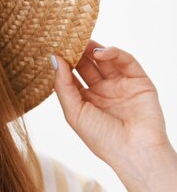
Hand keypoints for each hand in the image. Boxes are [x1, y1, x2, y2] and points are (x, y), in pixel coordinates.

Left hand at [50, 39, 169, 167]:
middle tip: (67, 39)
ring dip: (93, 49)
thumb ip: (63, 86)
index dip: (63, 63)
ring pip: (106, 60)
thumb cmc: (101, 138)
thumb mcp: (74, 112)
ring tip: (82, 41)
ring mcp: (121, 86)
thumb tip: (54, 59)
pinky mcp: (139, 82)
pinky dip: (114, 53)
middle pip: (87, 65)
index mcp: (85, 101)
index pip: (71, 76)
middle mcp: (102, 91)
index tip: (53, 48)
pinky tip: (101, 52)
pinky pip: (127, 61)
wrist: (135, 152)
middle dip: (77, 52)